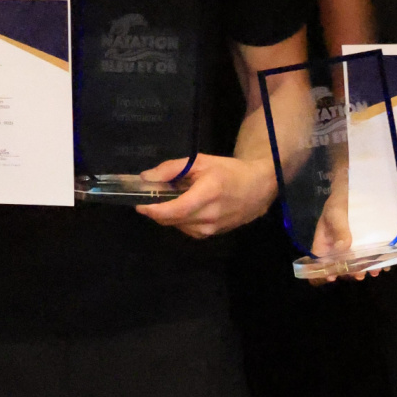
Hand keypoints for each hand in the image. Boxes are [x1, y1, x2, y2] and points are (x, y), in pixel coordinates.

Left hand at [135, 154, 274, 238]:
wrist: (257, 188)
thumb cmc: (228, 171)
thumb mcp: (200, 162)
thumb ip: (172, 169)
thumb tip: (146, 178)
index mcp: (207, 194)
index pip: (174, 210)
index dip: (154, 210)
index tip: (139, 205)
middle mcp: (209, 215)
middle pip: (172, 220)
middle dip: (157, 211)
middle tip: (150, 198)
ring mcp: (211, 228)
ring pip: (177, 226)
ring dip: (169, 215)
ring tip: (171, 200)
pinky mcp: (212, 235)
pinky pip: (187, 229)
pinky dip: (180, 220)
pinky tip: (185, 208)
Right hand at [303, 183, 379, 282]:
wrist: (355, 187)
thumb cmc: (340, 200)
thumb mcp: (337, 212)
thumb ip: (339, 229)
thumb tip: (343, 248)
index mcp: (324, 242)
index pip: (319, 262)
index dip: (323, 272)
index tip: (332, 277)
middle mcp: (337, 248)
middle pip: (341, 267)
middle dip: (350, 273)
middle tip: (359, 275)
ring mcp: (353, 247)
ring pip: (357, 264)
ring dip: (365, 269)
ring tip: (374, 271)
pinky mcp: (367, 244)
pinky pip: (372, 256)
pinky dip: (378, 262)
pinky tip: (385, 264)